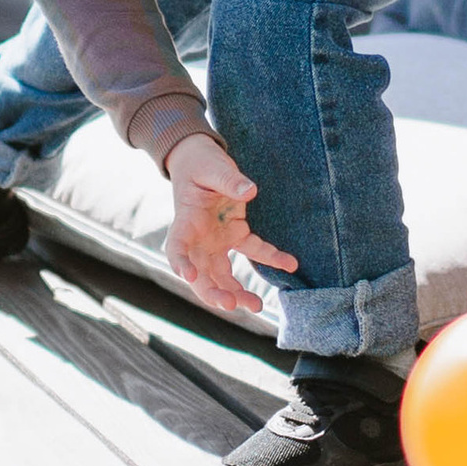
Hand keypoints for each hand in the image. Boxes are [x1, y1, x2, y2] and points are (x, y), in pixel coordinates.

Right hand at [164, 130, 296, 319]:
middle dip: (212, 292)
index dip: (181, 263)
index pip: (177, 247)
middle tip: (229, 305)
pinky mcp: (235, 234)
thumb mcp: (212, 166)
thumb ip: (228, 180)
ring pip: (223, 274)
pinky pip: (253, 251)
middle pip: (200, 273)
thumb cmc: (200, 163)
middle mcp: (199, 238)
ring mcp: (216, 240)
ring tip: (256, 306)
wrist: (200, 159)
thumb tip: (250, 191)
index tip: (189, 276)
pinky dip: (271, 258)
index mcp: (186, 221)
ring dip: (236, 291)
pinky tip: (289, 264)